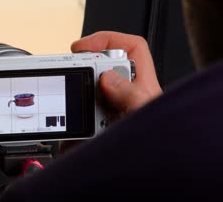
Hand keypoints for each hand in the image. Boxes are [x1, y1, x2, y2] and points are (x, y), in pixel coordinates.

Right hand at [60, 31, 161, 151]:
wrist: (143, 183)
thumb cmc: (157, 151)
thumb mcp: (146, 119)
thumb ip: (133, 96)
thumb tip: (108, 77)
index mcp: (141, 88)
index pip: (130, 48)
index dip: (106, 39)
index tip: (83, 47)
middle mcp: (121, 98)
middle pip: (97, 68)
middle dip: (81, 74)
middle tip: (72, 80)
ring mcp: (104, 114)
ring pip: (80, 95)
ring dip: (72, 104)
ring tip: (73, 116)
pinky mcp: (89, 132)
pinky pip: (70, 122)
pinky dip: (64, 129)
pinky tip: (70, 138)